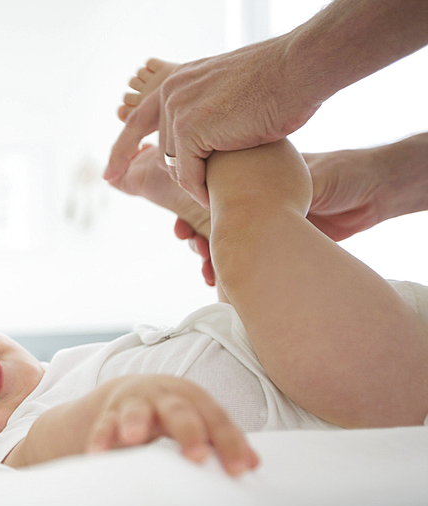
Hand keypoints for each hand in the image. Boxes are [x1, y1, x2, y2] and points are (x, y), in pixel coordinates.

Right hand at [84, 375, 258, 475]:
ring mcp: (133, 404)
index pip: (214, 416)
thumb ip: (222, 438)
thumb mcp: (198, 420)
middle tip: (197, 456)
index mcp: (191, 396)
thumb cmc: (172, 414)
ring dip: (135, 422)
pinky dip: (100, 439)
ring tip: (134, 437)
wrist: (128, 394)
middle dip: (188, 431)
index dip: (228, 441)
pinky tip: (97, 454)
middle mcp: (162, 396)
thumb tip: (254, 464)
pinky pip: (103, 427)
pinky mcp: (107, 416)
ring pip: (135, 410)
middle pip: (179, 410)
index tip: (239, 469)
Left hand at [106, 39, 320, 208]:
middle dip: (173, 174)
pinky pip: (188, 173)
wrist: (299, 70)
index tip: (109, 174)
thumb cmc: (280, 84)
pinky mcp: (190, 129)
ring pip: (176, 164)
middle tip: (186, 198)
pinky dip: (200, 189)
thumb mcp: (233, 92)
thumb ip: (211, 109)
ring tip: (213, 196)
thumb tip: (208, 132)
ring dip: (193, 183)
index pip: (138, 120)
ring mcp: (178, 110)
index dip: (122, 148)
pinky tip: (212, 199)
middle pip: (163, 149)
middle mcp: (171, 94)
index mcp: (179, 82)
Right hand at [175, 145, 386, 286]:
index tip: (181, 230)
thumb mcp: (304, 176)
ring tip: (209, 271)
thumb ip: (274, 188)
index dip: (191, 213)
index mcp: (253, 176)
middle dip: (198, 239)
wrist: (375, 193)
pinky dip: (235, 271)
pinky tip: (224, 282)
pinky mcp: (280, 240)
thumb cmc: (342, 172)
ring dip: (214, 259)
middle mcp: (255, 198)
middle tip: (194, 248)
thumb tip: (235, 198)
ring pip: (228, 243)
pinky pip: (249, 258)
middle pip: (214, 223)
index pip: (210, 195)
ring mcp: (266, 220)